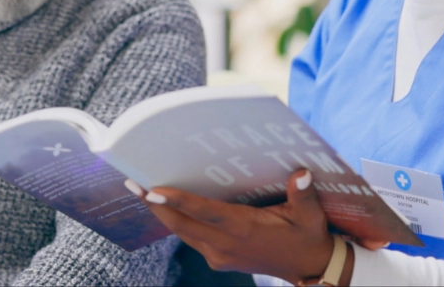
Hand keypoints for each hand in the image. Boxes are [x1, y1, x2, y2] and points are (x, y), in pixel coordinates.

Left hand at [126, 169, 345, 284]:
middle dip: (154, 205)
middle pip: (181, 224)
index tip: (152, 191)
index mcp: (243, 229)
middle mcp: (225, 244)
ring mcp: (219, 254)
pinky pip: (191, 236)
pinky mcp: (219, 257)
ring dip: (162, 213)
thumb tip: (302, 173)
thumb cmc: (308, 236)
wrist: (311, 270)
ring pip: (182, 231)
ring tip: (141, 191)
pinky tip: (167, 205)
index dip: (176, 201)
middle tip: (132, 183)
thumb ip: (303, 194)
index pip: (203, 212)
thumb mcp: (310, 215)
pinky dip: (177, 220)